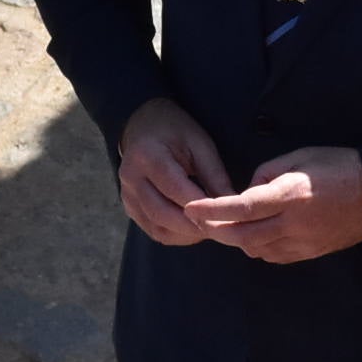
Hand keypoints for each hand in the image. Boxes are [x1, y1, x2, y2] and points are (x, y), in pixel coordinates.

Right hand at [118, 97, 230, 246]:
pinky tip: (195, 230)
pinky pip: (153, 231)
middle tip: (222, 230)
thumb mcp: (200, 144)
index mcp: (147, 155)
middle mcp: (131, 178)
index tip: (227, 218)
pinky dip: (176, 236)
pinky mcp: (130, 208)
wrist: (144, 126)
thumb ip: (215, 175)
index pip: (176, 189)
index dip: (202, 208)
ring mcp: (127, 195)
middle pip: (163, 213)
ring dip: (187, 235)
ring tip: (211, 230)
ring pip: (157, 228)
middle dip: (195, 226)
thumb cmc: (176, 131)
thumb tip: (235, 206)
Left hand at [182, 146, 361, 262]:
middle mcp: (294, 223)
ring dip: (236, 239)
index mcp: (290, 194)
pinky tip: (254, 234)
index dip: (212, 209)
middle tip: (198, 220)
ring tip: (226, 224)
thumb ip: (267, 173)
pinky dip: (257, 246)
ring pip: (255, 249)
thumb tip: (247, 191)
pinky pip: (273, 256)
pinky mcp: (310, 253)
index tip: (190, 208)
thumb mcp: (301, 156)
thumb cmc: (340, 166)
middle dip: (215, 229)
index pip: (241, 206)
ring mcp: (303, 242)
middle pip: (241, 236)